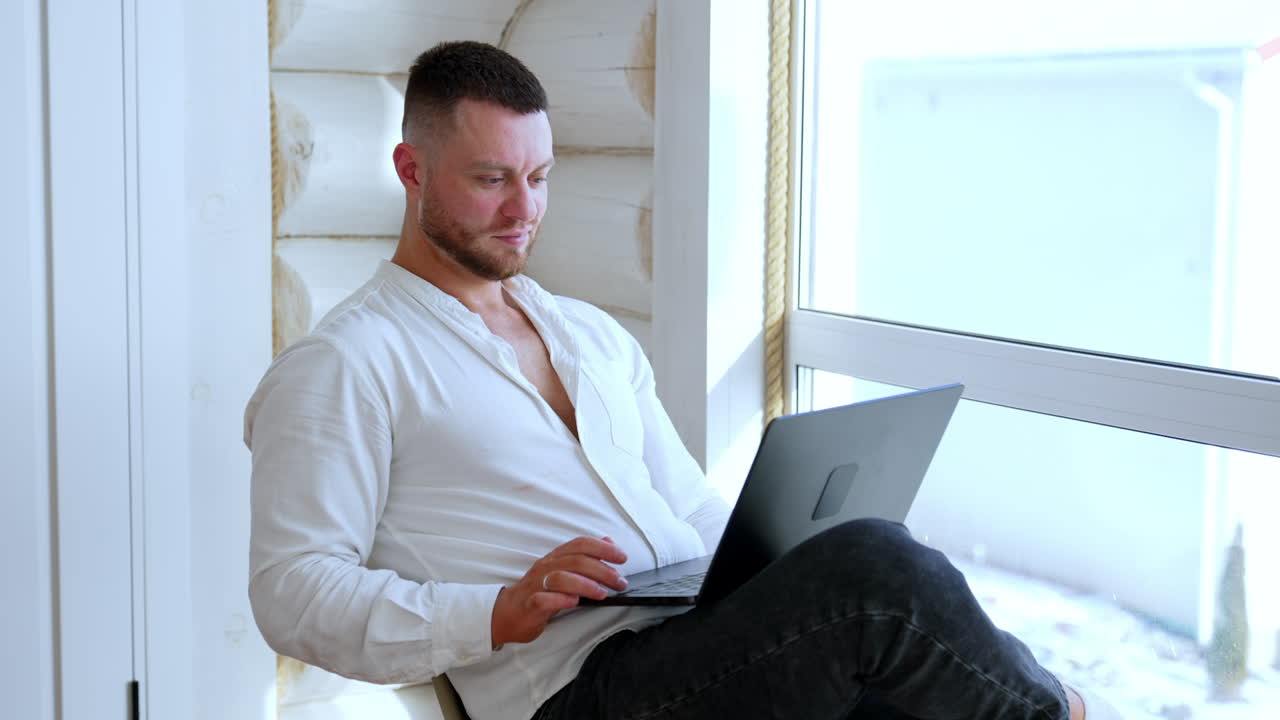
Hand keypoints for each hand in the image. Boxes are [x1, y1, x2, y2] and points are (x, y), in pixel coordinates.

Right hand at [491, 536, 628, 647]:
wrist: (506, 614)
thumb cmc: (538, 593)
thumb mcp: (564, 572)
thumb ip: (585, 557)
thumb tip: (608, 542)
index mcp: (555, 558)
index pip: (580, 544)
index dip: (603, 548)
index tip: (622, 557)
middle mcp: (546, 567)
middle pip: (576, 561)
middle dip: (602, 570)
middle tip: (619, 582)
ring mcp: (536, 585)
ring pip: (561, 577)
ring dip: (585, 584)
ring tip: (602, 594)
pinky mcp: (529, 605)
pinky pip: (543, 599)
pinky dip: (560, 600)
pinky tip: (573, 603)